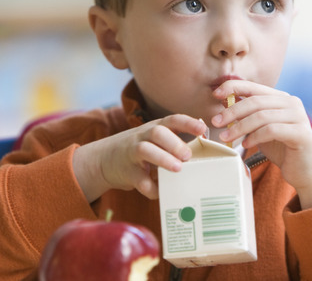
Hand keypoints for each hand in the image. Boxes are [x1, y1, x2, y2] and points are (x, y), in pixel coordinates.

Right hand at [73, 115, 206, 201]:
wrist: (104, 160)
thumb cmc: (140, 150)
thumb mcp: (155, 139)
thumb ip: (176, 139)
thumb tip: (206, 140)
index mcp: (155, 128)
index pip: (172, 120)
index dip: (188, 123)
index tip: (202, 129)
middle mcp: (143, 137)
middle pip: (157, 132)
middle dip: (174, 143)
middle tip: (188, 156)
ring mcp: (132, 153)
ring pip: (145, 150)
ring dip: (163, 158)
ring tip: (177, 169)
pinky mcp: (127, 172)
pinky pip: (139, 180)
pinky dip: (151, 188)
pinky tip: (161, 192)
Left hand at [211, 80, 311, 208]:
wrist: (304, 171)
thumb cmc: (281, 149)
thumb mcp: (261, 128)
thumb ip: (248, 115)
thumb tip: (225, 103)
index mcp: (282, 98)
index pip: (254, 87)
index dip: (234, 87)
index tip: (216, 94)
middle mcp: (292, 103)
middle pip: (256, 102)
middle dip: (232, 111)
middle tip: (216, 122)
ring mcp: (299, 117)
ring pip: (262, 116)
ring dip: (240, 126)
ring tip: (226, 137)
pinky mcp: (301, 133)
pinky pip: (272, 130)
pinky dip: (255, 136)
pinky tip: (246, 144)